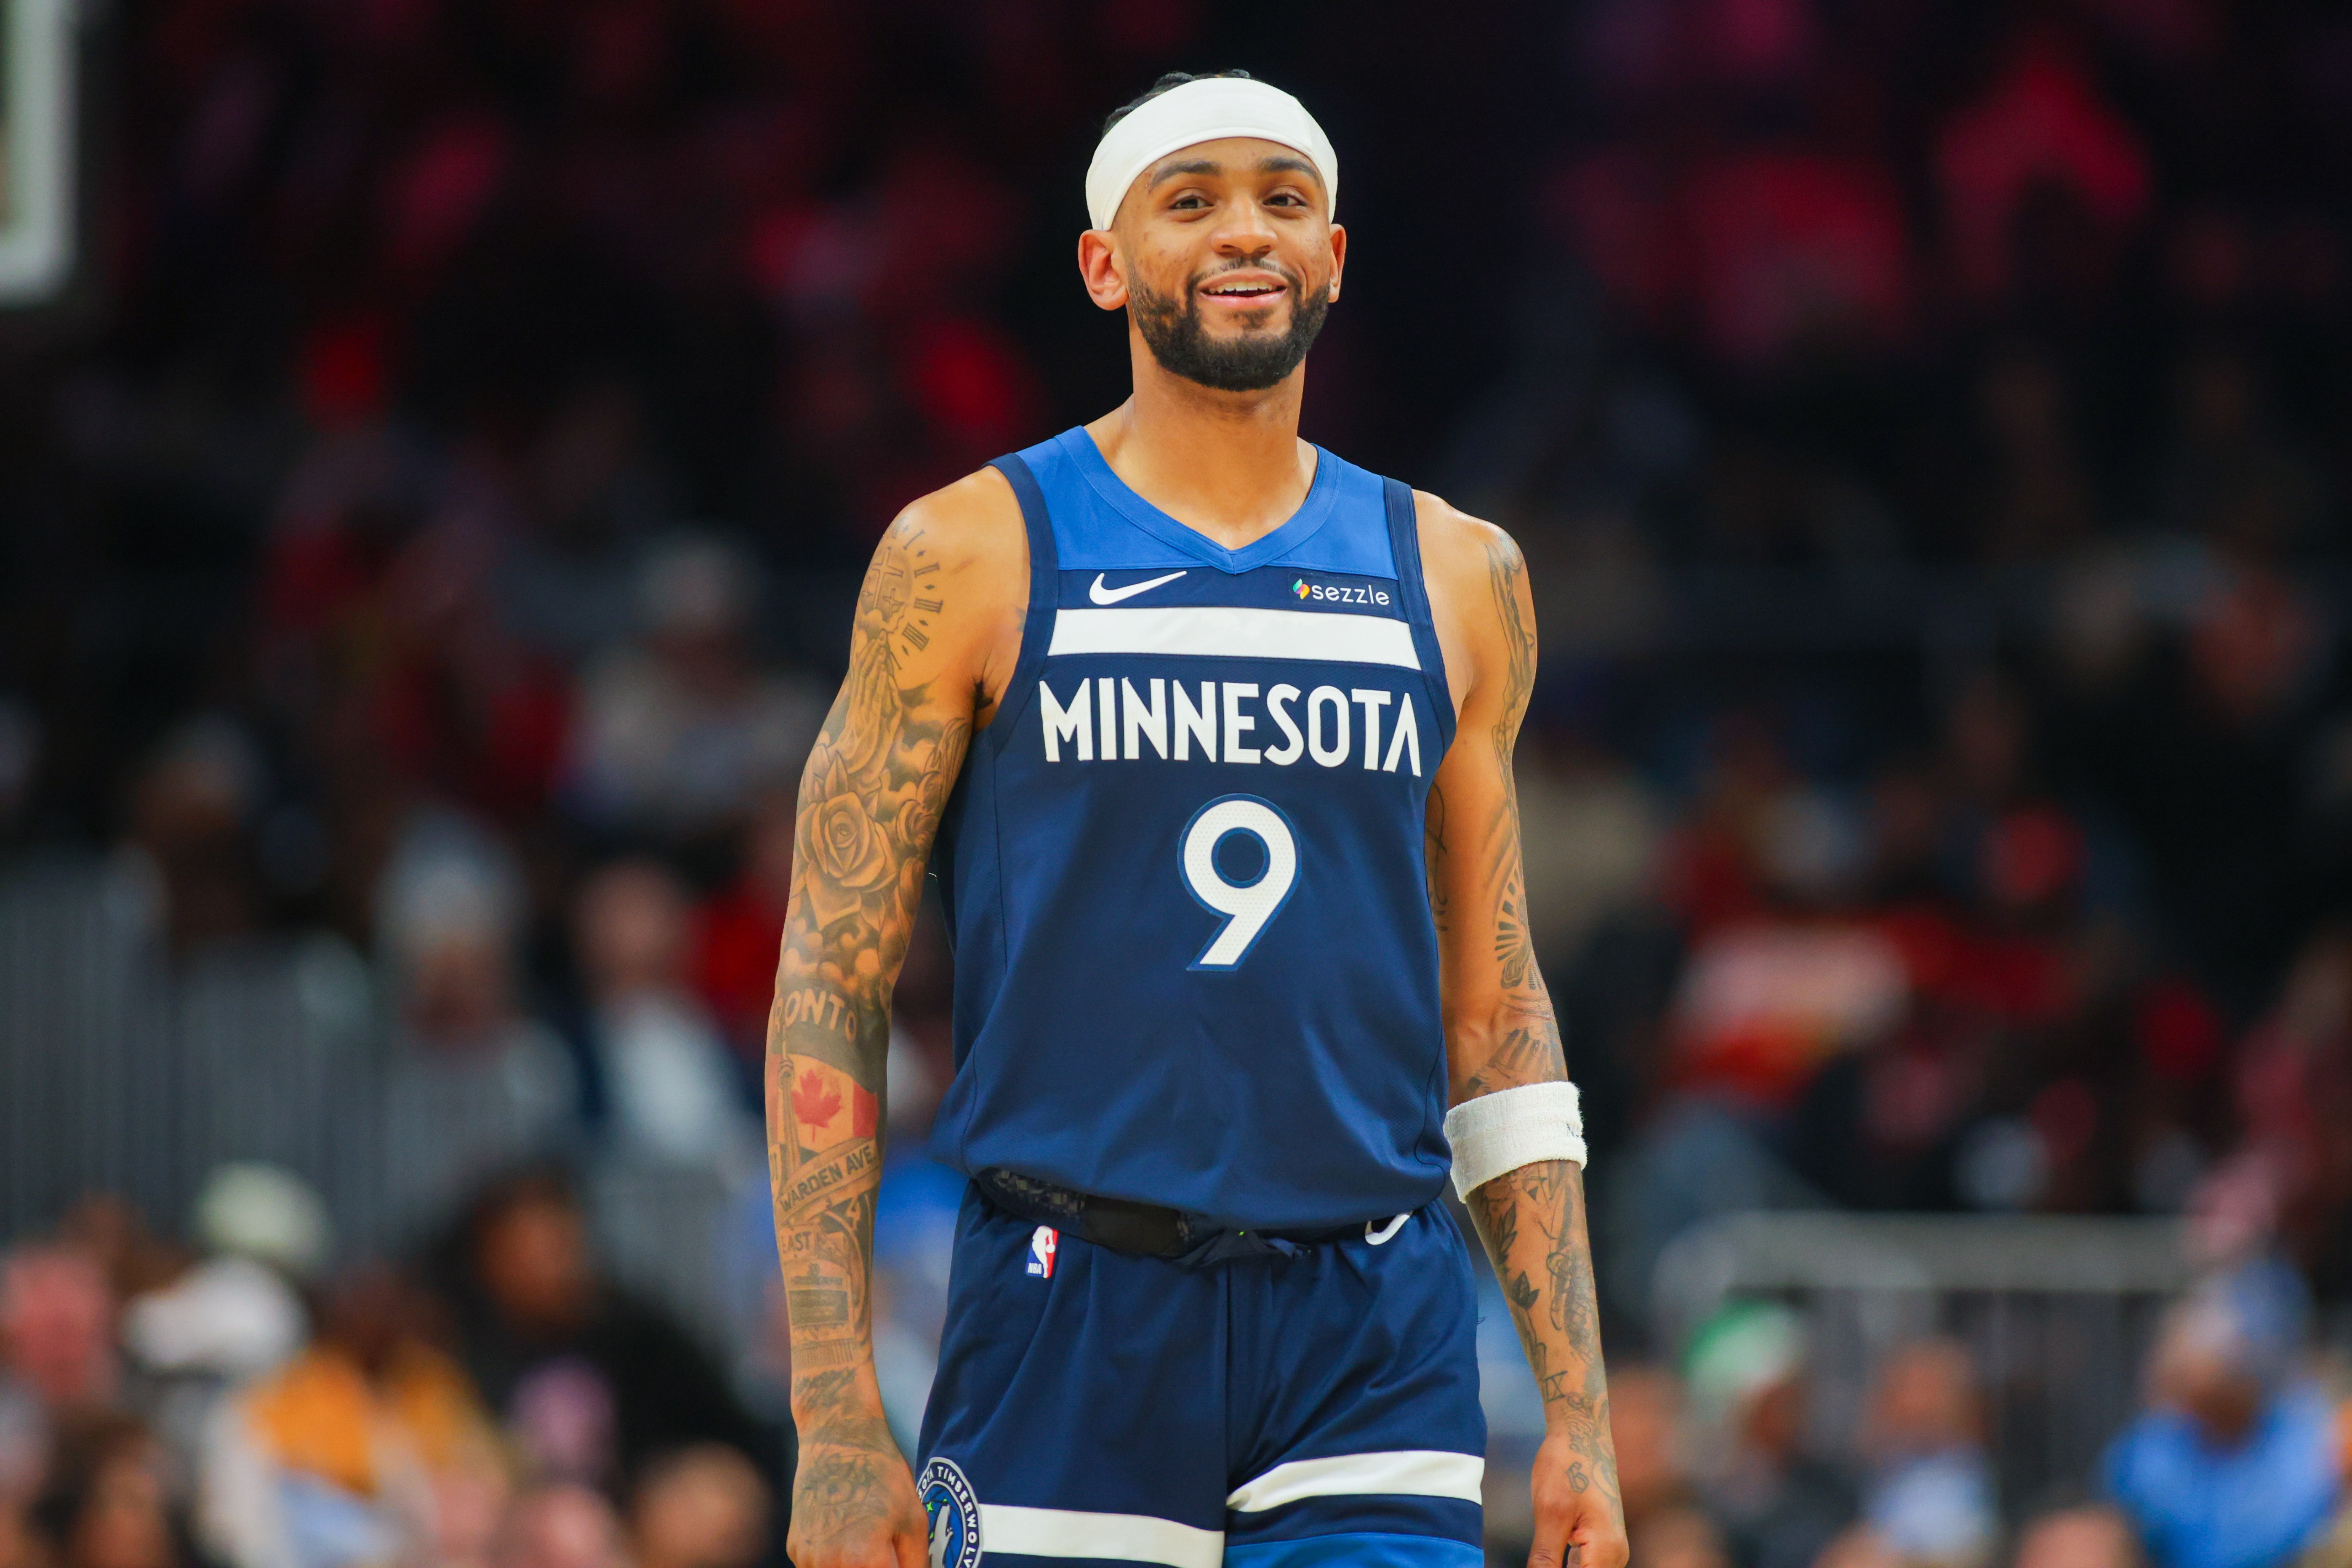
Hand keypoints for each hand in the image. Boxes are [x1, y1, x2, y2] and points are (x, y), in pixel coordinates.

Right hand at [787, 1404, 929, 1567]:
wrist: (838, 1440)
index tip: (895, 1558)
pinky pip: (818, 1567)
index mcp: (864, 1560)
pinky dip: (834, 1561)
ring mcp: (808, 1558)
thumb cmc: (882, 1476)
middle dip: (873, 1566)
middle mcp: (830, 1564)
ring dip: (853, 1565)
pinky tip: (846, 1535)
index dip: (893, 1567)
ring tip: (865, 1538)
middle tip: (884, 1549)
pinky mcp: (795, 1549)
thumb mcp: (914, 1521)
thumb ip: (915, 1565)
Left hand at [1527, 1426, 1626, 1567]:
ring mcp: (1610, 1549)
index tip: (1540, 1562)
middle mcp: (1615, 1555)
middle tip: (1539, 1556)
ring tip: (1545, 1549)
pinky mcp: (1600, 1542)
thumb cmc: (1567, 1466)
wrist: (1581, 1433)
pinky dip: (1566, 1565)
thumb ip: (1545, 1559)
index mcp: (1607, 1551)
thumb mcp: (1549, 1514)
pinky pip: (1584, 1565)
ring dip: (1560, 1566)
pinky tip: (1548, 1556)